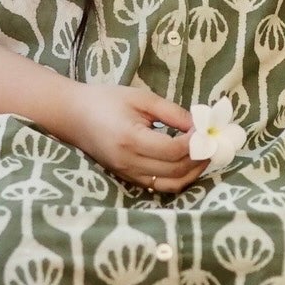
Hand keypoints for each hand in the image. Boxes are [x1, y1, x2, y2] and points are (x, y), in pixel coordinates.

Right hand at [58, 82, 205, 193]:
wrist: (73, 115)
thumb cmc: (105, 100)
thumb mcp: (141, 98)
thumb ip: (172, 112)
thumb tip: (201, 125)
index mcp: (130, 139)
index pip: (173, 150)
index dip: (196, 142)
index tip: (205, 128)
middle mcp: (129, 162)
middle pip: (176, 170)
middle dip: (200, 157)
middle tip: (212, 142)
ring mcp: (127, 174)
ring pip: (171, 184)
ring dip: (193, 172)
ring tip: (204, 154)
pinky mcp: (127, 178)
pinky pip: (160, 185)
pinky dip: (178, 177)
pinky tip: (187, 162)